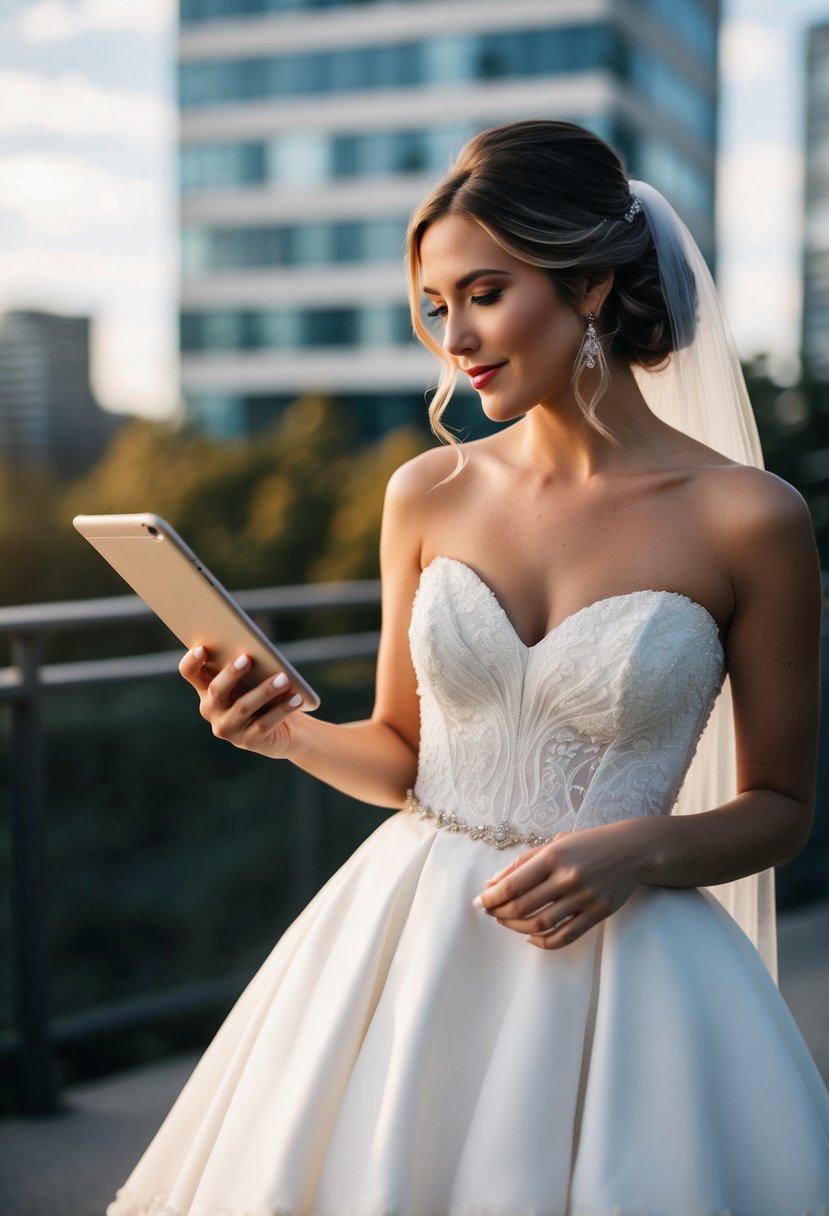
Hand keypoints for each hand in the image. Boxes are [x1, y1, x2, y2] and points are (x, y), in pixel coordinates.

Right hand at [178, 647, 305, 758]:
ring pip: (243, 707)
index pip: (189, 672)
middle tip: (248, 658)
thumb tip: (254, 649)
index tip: (202, 648)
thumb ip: (247, 665)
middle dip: (232, 673)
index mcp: (206, 688)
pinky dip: (282, 709)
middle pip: (216, 689)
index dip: (192, 661)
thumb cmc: (264, 693)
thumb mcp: (253, 678)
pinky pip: (264, 724)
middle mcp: (211, 709)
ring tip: (284, 678)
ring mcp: (227, 728)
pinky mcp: (247, 742)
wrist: (284, 729)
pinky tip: (296, 698)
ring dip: (265, 690)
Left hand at [473, 821, 645, 948]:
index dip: (491, 897)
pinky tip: (531, 936)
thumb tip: (493, 884)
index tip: (479, 902)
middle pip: (522, 907)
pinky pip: (564, 936)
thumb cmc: (589, 844)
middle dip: (499, 913)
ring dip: (516, 927)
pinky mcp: (597, 914)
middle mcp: (568, 878)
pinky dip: (542, 942)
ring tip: (507, 922)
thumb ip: (523, 862)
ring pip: (539, 924)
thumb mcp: (555, 843)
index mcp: (553, 856)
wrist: (633, 850)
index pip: (512, 884)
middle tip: (490, 912)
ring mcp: (584, 898)